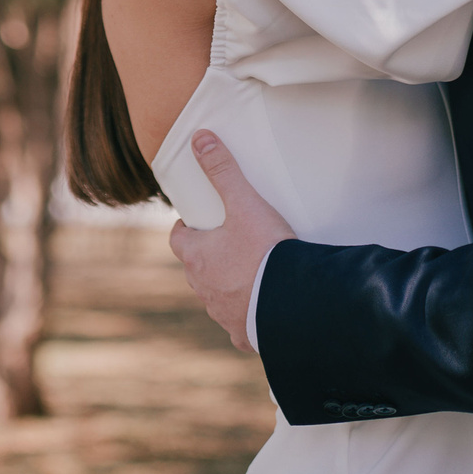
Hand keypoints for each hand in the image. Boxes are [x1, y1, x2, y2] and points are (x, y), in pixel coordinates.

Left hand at [167, 131, 295, 353]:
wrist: (294, 303)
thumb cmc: (265, 252)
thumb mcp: (245, 204)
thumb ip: (224, 170)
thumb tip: (200, 138)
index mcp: (197, 258)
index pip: (178, 239)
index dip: (186, 228)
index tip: (198, 220)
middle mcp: (203, 289)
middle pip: (197, 268)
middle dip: (208, 257)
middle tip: (230, 242)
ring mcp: (222, 315)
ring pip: (217, 297)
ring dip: (227, 287)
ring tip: (250, 273)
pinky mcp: (244, 335)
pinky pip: (240, 326)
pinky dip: (247, 316)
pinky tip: (263, 309)